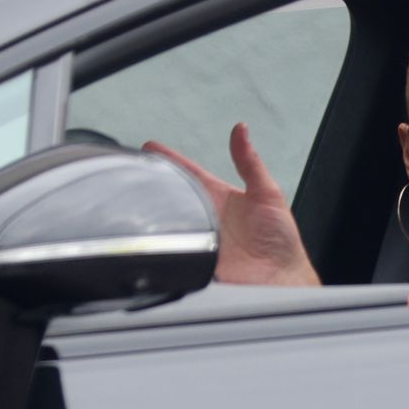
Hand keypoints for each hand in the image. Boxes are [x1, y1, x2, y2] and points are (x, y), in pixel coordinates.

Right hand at [144, 122, 319, 285]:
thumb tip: (242, 130)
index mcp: (220, 198)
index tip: (149, 147)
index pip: (190, 173)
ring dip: (150, 216)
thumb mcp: (267, 194)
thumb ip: (250, 163)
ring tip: (127, 201)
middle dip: (149, 185)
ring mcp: (197, 240)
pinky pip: (170, 254)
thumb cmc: (281, 239)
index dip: (171, 160)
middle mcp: (205, 218)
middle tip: (128, 171)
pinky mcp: (193, 263)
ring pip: (165, 225)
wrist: (281, 278)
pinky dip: (158, 247)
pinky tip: (146, 240)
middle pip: (171, 198)